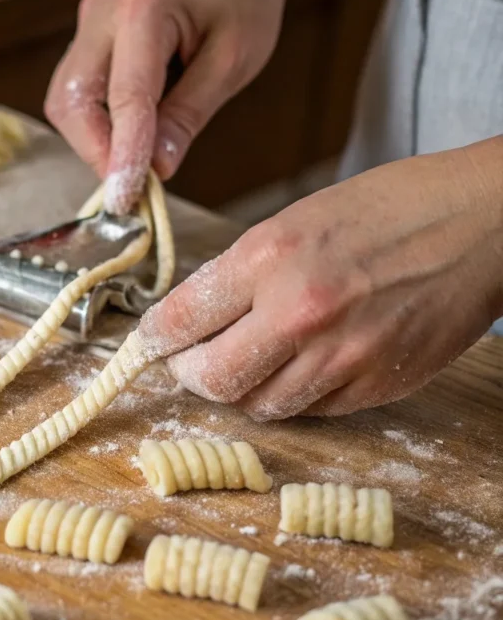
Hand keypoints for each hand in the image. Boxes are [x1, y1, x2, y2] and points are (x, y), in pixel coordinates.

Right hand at [44, 0, 304, 212]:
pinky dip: (94, 126)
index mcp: (145, 7)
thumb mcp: (233, 60)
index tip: (128, 198)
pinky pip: (75, 94)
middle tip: (129, 188)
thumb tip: (157, 167)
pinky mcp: (86, 39)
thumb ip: (190, 114)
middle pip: (74, 101)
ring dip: (91, 143)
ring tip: (130, 166)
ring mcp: (87, 24)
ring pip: (66, 101)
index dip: (124, 154)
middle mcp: (102, 13)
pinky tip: (125, 141)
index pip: (126, 97)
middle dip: (96, 152)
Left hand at [138, 137, 502, 418]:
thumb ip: (238, 274)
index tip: (150, 342)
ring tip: (250, 360)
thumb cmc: (389, 209)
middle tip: (191, 362)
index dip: (154, 338)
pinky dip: (292, 394)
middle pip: (210, 380)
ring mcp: (341, 356)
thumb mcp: (294, 220)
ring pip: (258, 405)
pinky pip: (310, 410)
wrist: (483, 222)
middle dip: (191, 375)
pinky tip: (301, 363)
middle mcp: (299, 311)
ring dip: (242, 388)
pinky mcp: (375, 386)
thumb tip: (190, 318)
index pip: (178, 320)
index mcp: (269, 257)